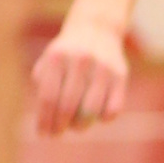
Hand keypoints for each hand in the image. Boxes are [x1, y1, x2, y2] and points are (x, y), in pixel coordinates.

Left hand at [31, 18, 128, 136]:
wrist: (96, 29)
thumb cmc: (66, 53)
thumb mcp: (48, 61)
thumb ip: (42, 86)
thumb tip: (45, 120)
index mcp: (57, 57)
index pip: (48, 98)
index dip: (45, 120)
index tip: (43, 134)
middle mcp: (81, 60)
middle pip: (68, 106)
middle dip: (60, 126)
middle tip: (57, 133)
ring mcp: (103, 68)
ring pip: (91, 111)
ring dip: (80, 125)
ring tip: (75, 126)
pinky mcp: (121, 75)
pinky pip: (112, 110)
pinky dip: (102, 119)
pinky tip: (95, 115)